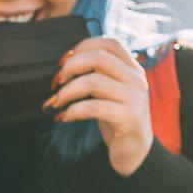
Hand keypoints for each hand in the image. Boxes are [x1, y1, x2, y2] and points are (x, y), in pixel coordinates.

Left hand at [46, 37, 152, 176]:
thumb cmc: (116, 116)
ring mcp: (135, 98)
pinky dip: (72, 111)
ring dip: (67, 92)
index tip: (63, 62)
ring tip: (55, 102)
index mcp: (133, 68)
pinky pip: (93, 107)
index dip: (82, 47)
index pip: (109, 43)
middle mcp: (137, 79)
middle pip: (99, 57)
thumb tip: (65, 61)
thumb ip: (98, 73)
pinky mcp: (129, 117)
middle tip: (55, 82)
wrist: (135, 150)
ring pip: (93, 81)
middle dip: (70, 67)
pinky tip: (63, 117)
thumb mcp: (110, 90)